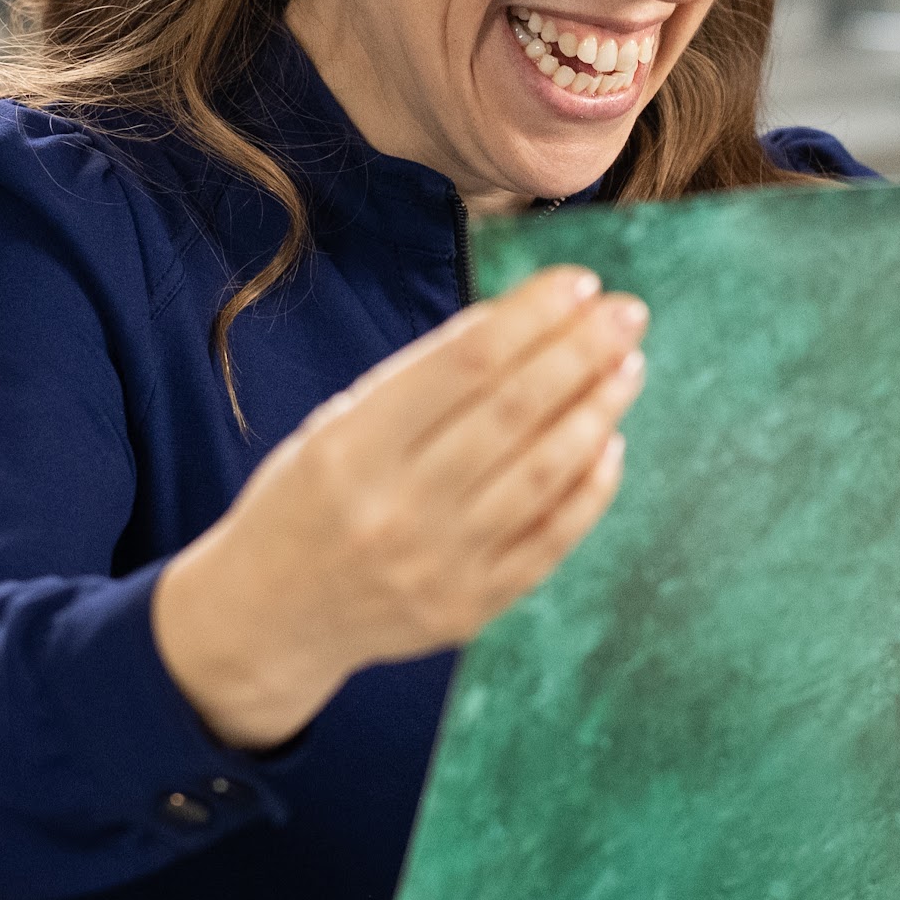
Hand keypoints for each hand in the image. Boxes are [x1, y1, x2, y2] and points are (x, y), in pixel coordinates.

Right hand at [150, 264, 647, 748]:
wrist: (270, 617)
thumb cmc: (307, 499)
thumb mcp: (338, 425)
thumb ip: (422, 381)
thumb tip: (523, 320)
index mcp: (353, 448)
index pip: (464, 363)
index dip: (532, 316)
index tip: (580, 283)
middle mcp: (398, 508)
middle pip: (513, 413)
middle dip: (580, 353)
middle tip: (628, 313)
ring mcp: (438, 564)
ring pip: (543, 474)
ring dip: (597, 412)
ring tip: (628, 366)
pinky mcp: (469, 607)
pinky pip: (549, 541)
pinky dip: (589, 488)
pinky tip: (610, 441)